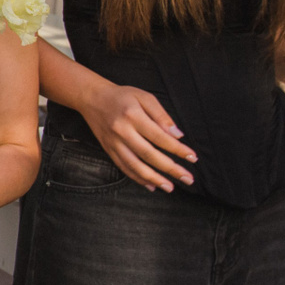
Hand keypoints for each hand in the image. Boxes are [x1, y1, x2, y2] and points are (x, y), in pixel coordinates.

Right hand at [80, 82, 195, 191]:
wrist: (92, 98)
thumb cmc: (122, 96)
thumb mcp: (144, 97)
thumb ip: (161, 115)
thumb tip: (177, 135)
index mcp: (133, 116)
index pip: (160, 137)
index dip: (177, 149)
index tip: (193, 157)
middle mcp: (122, 131)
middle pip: (149, 154)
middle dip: (170, 169)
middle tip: (188, 178)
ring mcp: (114, 143)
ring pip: (135, 165)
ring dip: (154, 179)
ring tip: (170, 187)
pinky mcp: (108, 150)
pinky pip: (123, 167)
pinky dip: (137, 178)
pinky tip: (151, 185)